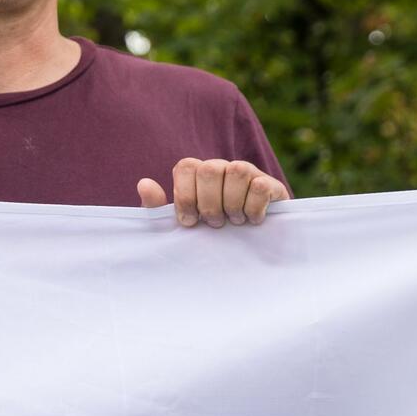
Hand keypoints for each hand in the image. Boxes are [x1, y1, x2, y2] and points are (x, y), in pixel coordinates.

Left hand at [136, 157, 288, 227]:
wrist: (253, 248)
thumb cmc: (211, 235)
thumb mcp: (182, 226)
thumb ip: (159, 209)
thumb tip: (144, 184)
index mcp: (199, 175)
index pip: (186, 166)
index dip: (185, 195)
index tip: (190, 222)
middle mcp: (223, 168)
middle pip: (210, 168)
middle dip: (209, 202)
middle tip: (214, 223)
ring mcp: (249, 174)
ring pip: (237, 170)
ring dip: (232, 204)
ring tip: (234, 222)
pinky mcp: (272, 185)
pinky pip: (260, 185)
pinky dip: (253, 207)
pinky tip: (253, 221)